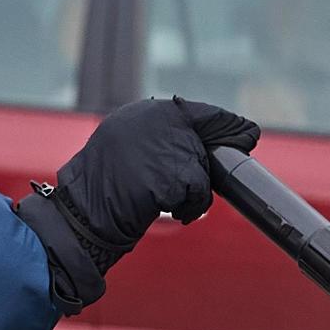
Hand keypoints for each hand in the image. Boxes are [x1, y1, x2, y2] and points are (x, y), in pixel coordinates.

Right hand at [16, 98, 259, 312]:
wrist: (82, 218)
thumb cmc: (101, 193)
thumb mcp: (124, 151)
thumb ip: (156, 141)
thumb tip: (203, 144)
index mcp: (141, 114)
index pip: (195, 112)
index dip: (225, 123)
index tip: (247, 133)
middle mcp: (153, 123)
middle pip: (205, 139)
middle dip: (211, 162)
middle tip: (197, 182)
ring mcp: (162, 148)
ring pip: (202, 169)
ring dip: (194, 192)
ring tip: (171, 205)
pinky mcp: (170, 176)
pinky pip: (198, 193)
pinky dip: (190, 208)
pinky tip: (171, 214)